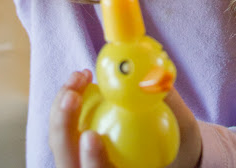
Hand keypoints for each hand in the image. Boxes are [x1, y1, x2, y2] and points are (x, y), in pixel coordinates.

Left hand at [49, 70, 202, 167]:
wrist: (157, 150)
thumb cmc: (169, 141)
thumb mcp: (178, 128)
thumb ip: (168, 107)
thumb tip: (158, 78)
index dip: (92, 161)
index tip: (92, 137)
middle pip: (67, 162)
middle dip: (63, 127)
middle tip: (73, 95)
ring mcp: (78, 162)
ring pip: (58, 142)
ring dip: (62, 106)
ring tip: (80, 75)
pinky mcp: (72, 145)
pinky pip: (61, 126)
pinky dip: (67, 100)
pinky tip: (82, 76)